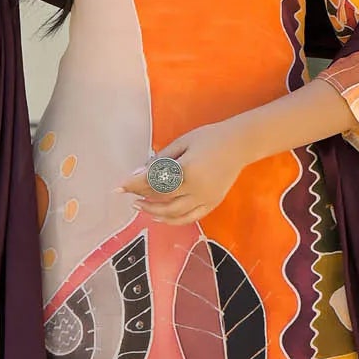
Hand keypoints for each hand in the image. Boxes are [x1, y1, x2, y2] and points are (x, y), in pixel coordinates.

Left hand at [118, 124, 248, 225]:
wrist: (239, 144)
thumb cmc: (209, 138)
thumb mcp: (182, 142)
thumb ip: (160, 159)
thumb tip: (139, 172)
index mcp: (186, 170)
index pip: (153, 181)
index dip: (134, 184)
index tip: (119, 187)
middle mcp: (195, 188)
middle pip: (161, 198)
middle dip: (141, 196)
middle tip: (128, 195)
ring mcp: (204, 199)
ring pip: (173, 213)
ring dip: (154, 211)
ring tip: (140, 206)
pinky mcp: (211, 204)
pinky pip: (189, 218)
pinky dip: (173, 220)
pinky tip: (160, 216)